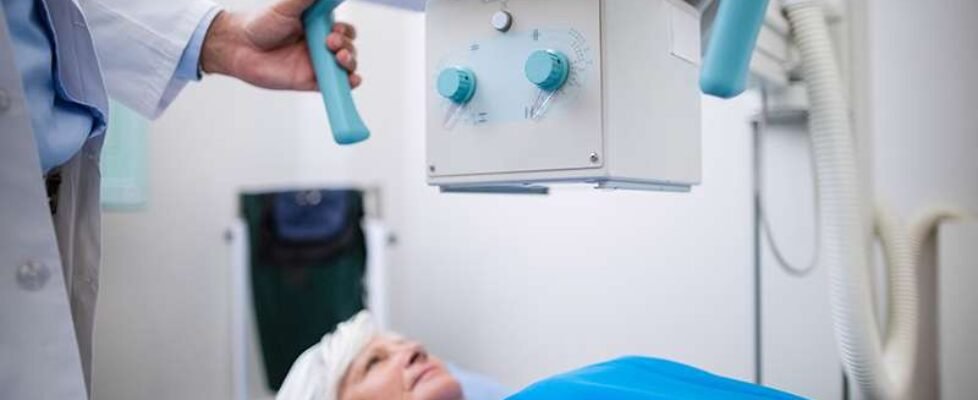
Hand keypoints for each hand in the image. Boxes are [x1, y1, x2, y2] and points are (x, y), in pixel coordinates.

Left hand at [200, 0, 360, 90]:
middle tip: (330, 42)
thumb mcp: (287, 5)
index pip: (344, 30)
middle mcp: (320, 46)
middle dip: (347, 45)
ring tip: (338, 57)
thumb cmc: (261, 23)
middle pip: (348, 48)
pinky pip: (335, 86)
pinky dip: (348, 84)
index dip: (346, 30)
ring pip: (346, 66)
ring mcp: (316, 64)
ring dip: (350, 62)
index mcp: (318, 27)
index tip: (337, 28)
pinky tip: (352, 79)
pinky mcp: (311, 82)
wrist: (240, 46)